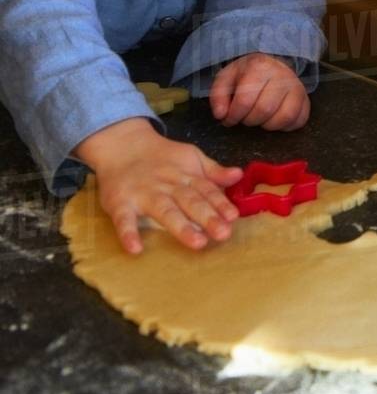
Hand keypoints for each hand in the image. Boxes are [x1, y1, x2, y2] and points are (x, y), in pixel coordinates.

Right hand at [74, 117, 242, 254]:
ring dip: (181, 227)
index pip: (207, 190)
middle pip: (190, 201)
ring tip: (197, 243)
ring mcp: (144, 194)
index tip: (233, 217)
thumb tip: (238, 175)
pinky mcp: (120, 202)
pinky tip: (135, 249)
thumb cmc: (162, 158)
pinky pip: (123, 219)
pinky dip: (128, 233)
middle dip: (208, 217)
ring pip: (165, 210)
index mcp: (186, 176)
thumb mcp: (191, 158)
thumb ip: (213, 171)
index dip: (220, 203)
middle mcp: (168, 185)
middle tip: (223, 233)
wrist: (124, 144)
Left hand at [209, 53, 308, 129]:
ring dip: (267, 125)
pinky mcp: (305, 99)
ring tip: (259, 118)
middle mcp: (282, 75)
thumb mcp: (227, 78)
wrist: (272, 64)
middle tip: (245, 117)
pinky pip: (299, 121)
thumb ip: (218, 96)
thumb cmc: (247, 74)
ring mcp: (297, 87)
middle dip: (249, 120)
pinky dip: (285, 126)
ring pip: (284, 117)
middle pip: (265, 110)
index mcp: (260, 66)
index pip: (245, 100)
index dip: (234, 115)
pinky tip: (274, 119)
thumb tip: (221, 115)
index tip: (229, 118)